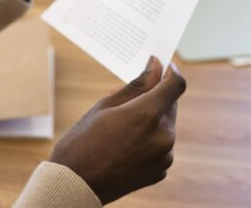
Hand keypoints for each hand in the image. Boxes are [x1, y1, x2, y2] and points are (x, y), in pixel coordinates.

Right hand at [50, 57, 185, 204]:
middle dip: (154, 95)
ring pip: (165, 125)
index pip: (175, 85)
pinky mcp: (160, 171)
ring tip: (120, 122)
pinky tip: (125, 141)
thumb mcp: (105, 106)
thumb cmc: (83, 141)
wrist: (75, 184)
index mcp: (147, 117)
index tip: (159, 64)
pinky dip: (149, 138)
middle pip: (170, 104)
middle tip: (126, 95)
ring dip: (151, 117)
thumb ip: (136, 86)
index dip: (170, 70)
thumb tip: (155, 67)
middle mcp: (162, 137)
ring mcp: (164, 157)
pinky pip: (161, 145)